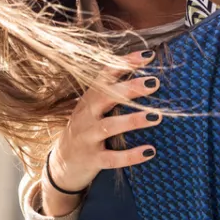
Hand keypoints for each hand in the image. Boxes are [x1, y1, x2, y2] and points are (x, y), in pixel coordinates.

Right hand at [41, 50, 160, 216]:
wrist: (61, 163)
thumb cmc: (86, 129)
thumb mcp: (92, 107)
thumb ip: (111, 92)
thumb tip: (147, 76)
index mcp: (89, 98)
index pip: (106, 74)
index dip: (125, 63)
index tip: (148, 56)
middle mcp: (86, 115)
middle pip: (107, 96)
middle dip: (131, 88)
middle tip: (155, 82)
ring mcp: (87, 137)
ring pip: (110, 126)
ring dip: (134, 120)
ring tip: (158, 117)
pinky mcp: (92, 160)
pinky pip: (112, 158)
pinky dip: (131, 155)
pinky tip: (150, 151)